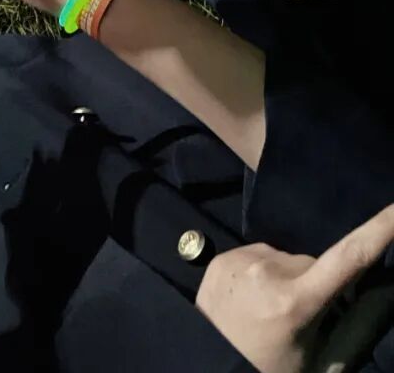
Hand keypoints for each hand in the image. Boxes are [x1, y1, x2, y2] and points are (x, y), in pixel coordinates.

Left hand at [196, 204, 393, 372]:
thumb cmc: (274, 368)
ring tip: (272, 310)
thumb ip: (360, 323)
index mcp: (297, 300)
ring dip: (289, 277)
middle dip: (320, 284)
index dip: (379, 229)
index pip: (348, 257)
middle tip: (303, 318)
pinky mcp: (222, 255)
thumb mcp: (325, 359)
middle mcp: (267, 269)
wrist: (212, 363)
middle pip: (315, 263)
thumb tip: (387, 288)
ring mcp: (240, 259)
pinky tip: (252, 299)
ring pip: (287, 258)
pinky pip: (259, 256)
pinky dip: (263, 273)